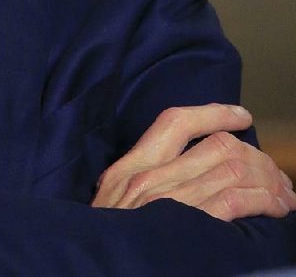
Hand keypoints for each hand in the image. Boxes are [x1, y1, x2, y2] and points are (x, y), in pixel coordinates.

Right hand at [92, 103, 295, 219]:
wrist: (96, 266)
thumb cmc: (107, 239)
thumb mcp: (110, 203)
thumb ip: (137, 185)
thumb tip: (181, 175)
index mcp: (129, 169)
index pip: (176, 122)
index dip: (214, 114)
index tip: (241, 115)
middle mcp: (151, 177)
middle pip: (217, 145)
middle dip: (255, 156)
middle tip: (274, 174)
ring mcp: (171, 201)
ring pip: (234, 169)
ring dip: (268, 180)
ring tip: (283, 193)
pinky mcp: (191, 226)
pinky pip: (238, 200)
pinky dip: (265, 200)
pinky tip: (276, 208)